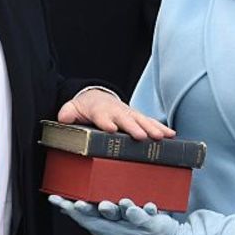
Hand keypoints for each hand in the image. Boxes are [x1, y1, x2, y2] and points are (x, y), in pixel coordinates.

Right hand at [49, 196, 178, 234]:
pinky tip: (142, 206)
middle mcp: (117, 228)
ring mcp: (134, 227)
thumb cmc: (133, 227)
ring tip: (108, 203)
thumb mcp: (110, 224)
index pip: (84, 218)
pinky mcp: (151, 225)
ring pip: (123, 216)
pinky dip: (143, 212)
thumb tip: (67, 206)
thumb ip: (92, 214)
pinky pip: (146, 218)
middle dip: (88, 211)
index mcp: (105, 227)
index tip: (55, 198)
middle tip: (77, 203)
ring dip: (116, 210)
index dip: (70, 209)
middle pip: (100, 219)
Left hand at [57, 88, 174, 140]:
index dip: (106, 121)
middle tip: (141, 136)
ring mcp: (129, 114)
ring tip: (161, 137)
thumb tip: (63, 117)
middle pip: (126, 119)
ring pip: (142, 120)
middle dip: (134, 127)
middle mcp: (117, 111)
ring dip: (152, 128)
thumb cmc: (85, 108)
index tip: (111, 128)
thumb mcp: (73, 108)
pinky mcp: (137, 117)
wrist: (97, 97)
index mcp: (100, 110)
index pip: (102, 116)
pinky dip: (161, 127)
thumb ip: (68, 113)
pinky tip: (171, 135)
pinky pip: (150, 122)